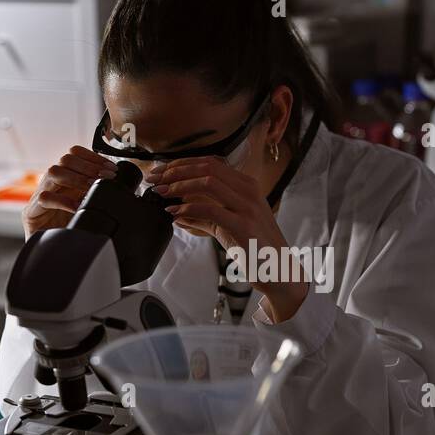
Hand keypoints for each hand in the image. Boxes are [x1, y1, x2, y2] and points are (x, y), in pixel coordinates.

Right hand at [22, 146, 115, 237]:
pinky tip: (77, 208)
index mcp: (64, 182)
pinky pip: (45, 198)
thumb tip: (121, 187)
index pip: (74, 155)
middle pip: (65, 160)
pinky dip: (64, 201)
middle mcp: (51, 185)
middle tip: (106, 177)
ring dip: (77, 179)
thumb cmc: (71, 233)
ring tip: (92, 189)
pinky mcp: (31, 212)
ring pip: (53, 173)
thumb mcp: (88, 211)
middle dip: (89, 167)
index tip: (110, 167)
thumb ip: (98, 198)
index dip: (92, 157)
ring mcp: (39, 197)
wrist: (52, 256)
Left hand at [147, 157, 309, 321]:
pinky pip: (210, 210)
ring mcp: (248, 207)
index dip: (182, 164)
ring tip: (161, 193)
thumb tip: (178, 214)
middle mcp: (249, 191)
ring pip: (207, 183)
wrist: (280, 272)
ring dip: (179, 186)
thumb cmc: (256, 249)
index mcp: (247, 186)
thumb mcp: (229, 227)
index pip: (210, 163)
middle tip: (154, 179)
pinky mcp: (244, 225)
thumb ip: (205, 218)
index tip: (161, 171)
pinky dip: (188, 209)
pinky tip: (174, 214)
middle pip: (206, 167)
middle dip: (175, 171)